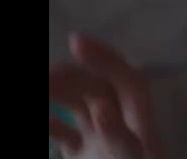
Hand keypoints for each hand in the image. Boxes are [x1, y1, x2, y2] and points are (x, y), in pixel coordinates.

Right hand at [48, 33, 165, 158]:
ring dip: (59, 94)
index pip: (130, 81)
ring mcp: (106, 146)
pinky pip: (69, 137)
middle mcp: (126, 130)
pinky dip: (52, 125)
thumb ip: (120, 137)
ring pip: (83, 108)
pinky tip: (44, 118)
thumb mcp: (128, 156)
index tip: (75, 40)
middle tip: (47, 72)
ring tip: (42, 83)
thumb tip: (103, 109)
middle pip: (102, 90)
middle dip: (72, 76)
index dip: (106, 58)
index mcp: (144, 128)